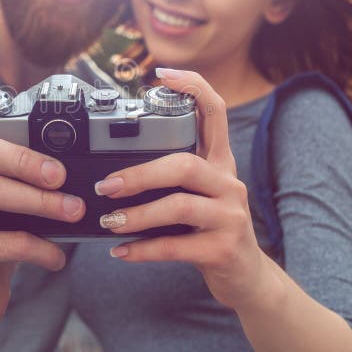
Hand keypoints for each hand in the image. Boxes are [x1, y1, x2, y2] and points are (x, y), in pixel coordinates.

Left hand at [93, 68, 269, 310]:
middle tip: (105, 186)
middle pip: (184, 164)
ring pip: (179, 206)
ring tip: (109, 220)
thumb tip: (113, 168)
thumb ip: (171, 176)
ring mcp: (231, 216)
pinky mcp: (224, 249)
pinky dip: (143, 249)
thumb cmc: (209, 229)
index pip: (214, 112)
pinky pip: (176, 246)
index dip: (192, 87)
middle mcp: (229, 183)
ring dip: (137, 215)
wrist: (246, 277)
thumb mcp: (199, 195)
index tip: (162, 75)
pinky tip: (121, 251)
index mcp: (220, 163)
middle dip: (139, 174)